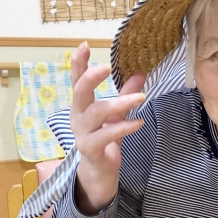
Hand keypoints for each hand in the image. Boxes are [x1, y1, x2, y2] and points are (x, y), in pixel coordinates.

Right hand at [71, 41, 146, 213]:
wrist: (99, 173)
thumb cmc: (105, 140)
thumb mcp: (117, 114)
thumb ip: (125, 94)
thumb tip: (140, 72)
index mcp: (82, 105)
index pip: (77, 80)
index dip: (79, 63)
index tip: (84, 45)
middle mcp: (78, 117)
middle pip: (79, 92)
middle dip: (91, 77)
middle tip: (106, 67)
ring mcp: (82, 134)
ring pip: (97, 113)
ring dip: (119, 103)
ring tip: (141, 97)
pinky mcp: (91, 149)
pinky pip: (106, 135)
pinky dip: (124, 127)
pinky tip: (139, 123)